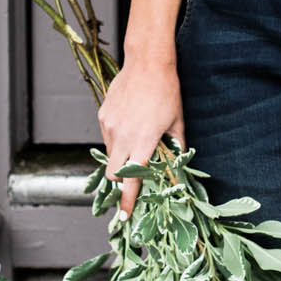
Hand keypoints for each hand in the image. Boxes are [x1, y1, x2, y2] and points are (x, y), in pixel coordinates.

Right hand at [97, 55, 185, 217]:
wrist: (147, 63)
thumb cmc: (167, 92)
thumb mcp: (177, 122)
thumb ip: (175, 148)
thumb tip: (177, 166)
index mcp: (143, 143)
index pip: (132, 181)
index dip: (128, 201)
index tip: (124, 217)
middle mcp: (122, 137)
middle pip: (113, 175)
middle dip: (121, 183)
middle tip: (132, 181)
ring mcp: (109, 127)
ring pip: (110, 155)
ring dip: (121, 158)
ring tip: (137, 140)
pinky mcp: (103, 116)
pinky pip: (107, 137)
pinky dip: (116, 140)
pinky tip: (130, 124)